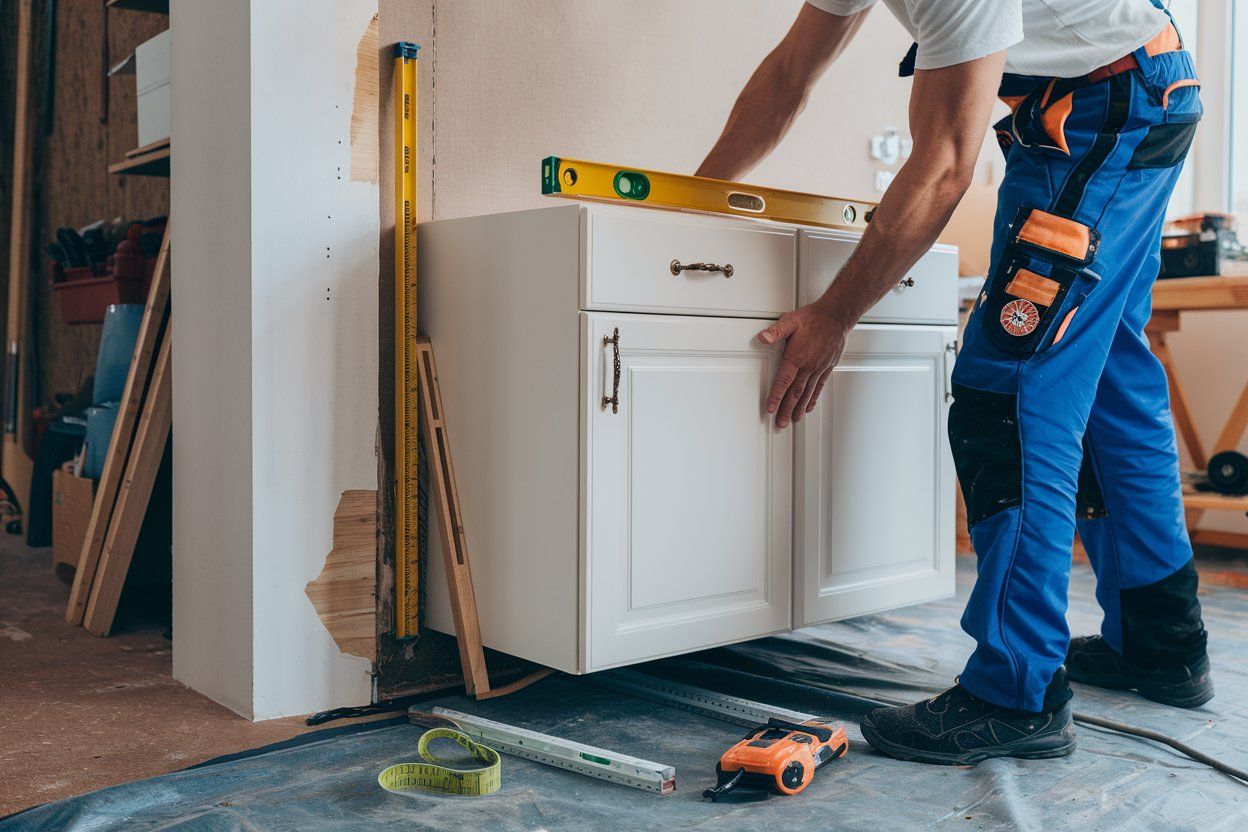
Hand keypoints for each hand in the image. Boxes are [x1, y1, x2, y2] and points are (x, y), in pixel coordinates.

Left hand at [757, 300, 848, 427]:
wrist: (837, 316)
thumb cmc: (813, 317)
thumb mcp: (790, 321)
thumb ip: (775, 332)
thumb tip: (762, 338)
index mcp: (796, 357)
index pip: (783, 382)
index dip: (776, 397)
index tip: (770, 409)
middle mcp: (808, 366)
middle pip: (795, 393)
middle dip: (786, 410)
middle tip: (781, 424)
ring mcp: (818, 368)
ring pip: (807, 393)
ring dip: (799, 408)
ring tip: (793, 420)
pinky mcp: (827, 367)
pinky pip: (819, 387)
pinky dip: (813, 398)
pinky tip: (809, 407)